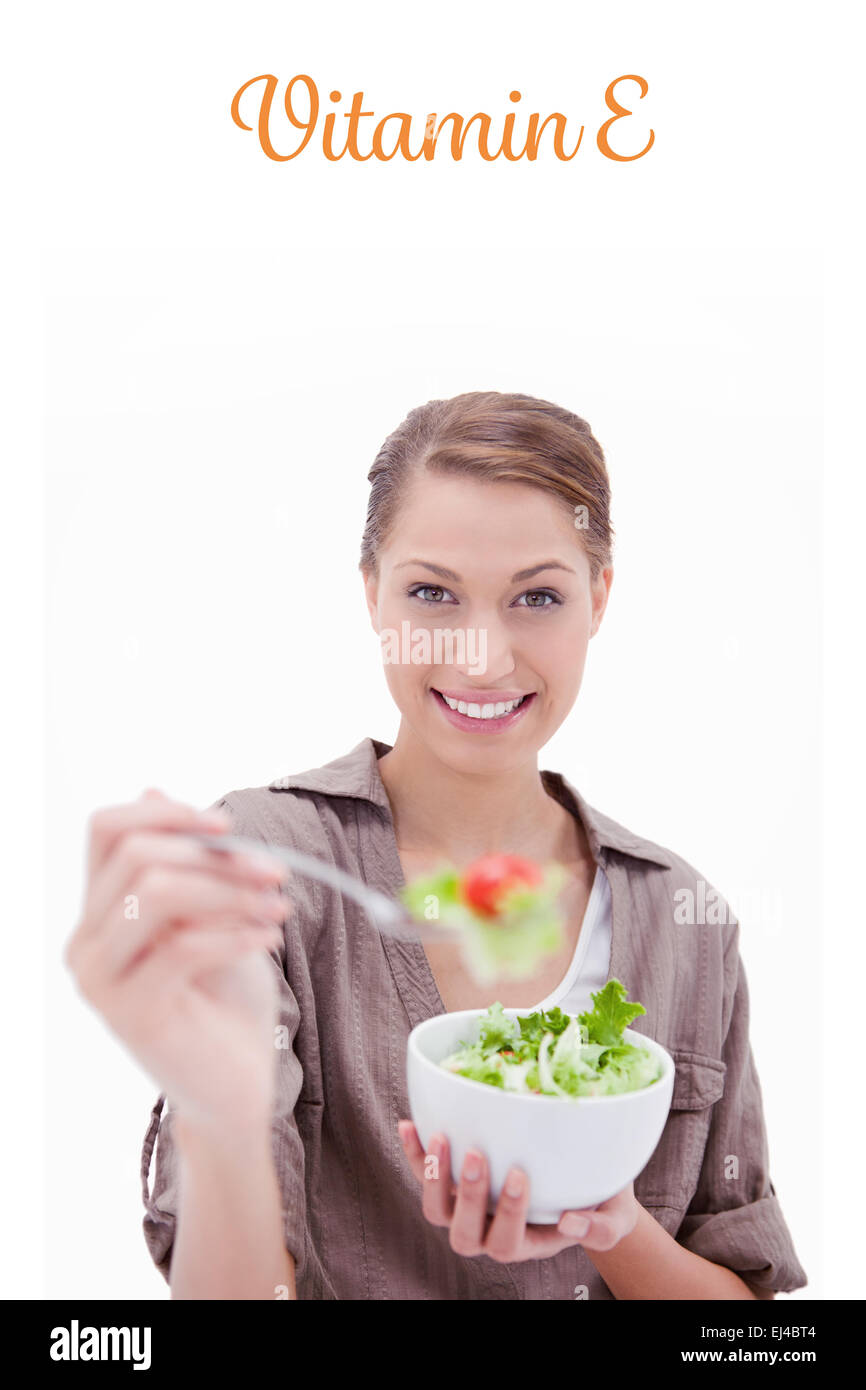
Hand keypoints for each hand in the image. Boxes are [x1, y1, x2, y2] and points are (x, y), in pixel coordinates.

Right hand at [64, 788, 290, 1129]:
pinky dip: (237, 934)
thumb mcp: (212, 913)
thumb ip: (186, 861)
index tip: (228, 826)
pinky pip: (182, 946)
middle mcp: (86, 940)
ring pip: (157, 892)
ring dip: (230, 891)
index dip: (167, 812)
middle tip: (276, 872)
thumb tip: (154, 786)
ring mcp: (100, 979)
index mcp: (101, 908)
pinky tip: (270, 939)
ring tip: (278, 909)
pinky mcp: (129, 1013)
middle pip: (138, 855)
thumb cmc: (225, 996)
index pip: (107, 829)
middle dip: (217, 856)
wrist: (236, 1085)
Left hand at [397, 1120, 638, 1261]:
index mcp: (527, 1243)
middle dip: (468, 1195)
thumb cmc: (601, 1202)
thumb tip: (571, 1223)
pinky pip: (424, 1174)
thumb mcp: (613, 1216)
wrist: (584, 1187)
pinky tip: (409, 1124)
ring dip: (433, 1176)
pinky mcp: (453, 1183)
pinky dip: (413, 1152)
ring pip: (436, 1211)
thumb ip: (601, 1228)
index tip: (520, 1174)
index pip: (507, 1243)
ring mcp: (468, 1209)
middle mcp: (490, 1231)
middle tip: (477, 1153)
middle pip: (464, 1234)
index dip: (507, 1213)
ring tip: (439, 1138)